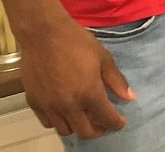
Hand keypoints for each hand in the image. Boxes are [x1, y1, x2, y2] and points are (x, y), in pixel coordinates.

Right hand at [20, 18, 133, 138]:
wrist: (44, 33)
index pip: (106, 118)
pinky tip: (65, 110)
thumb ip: (116, 80)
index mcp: (88, 93)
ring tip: (85, 116)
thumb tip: (130, 97)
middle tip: (104, 122)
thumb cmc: (76, 41)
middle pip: (85, 132)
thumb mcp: (103, 57)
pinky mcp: (34, 103)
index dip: (116, 123)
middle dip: (98, 130)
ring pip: (65, 130)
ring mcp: (49, 106)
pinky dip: (59, 121)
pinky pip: (48, 122)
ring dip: (78, 127)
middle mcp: (69, 105)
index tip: (120, 122)